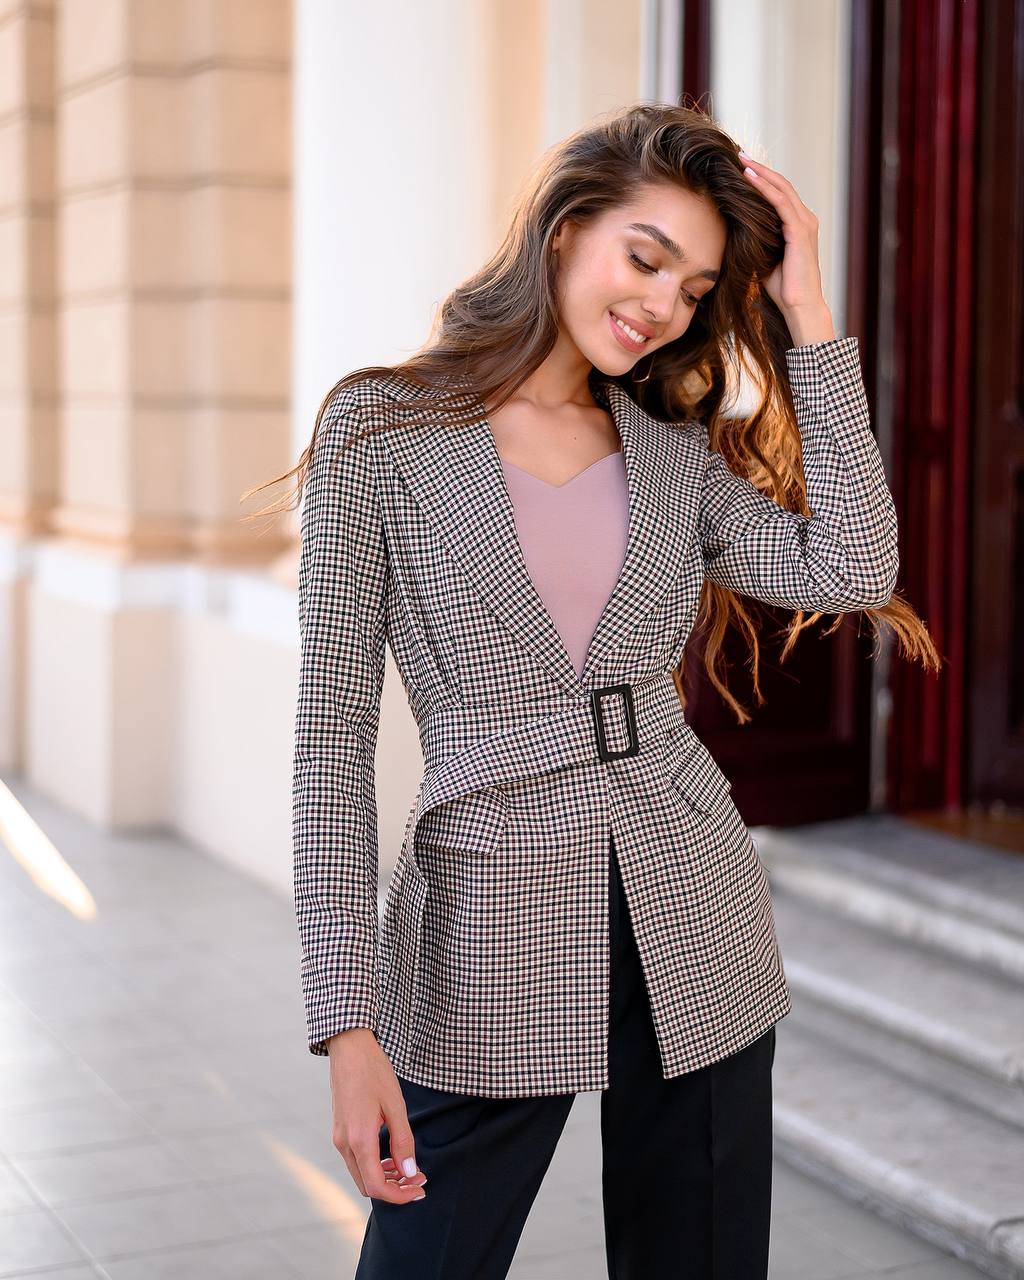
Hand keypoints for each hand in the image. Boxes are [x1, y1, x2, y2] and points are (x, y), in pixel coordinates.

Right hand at [327, 1027, 428, 1204]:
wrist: (349, 1049)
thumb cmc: (374, 1072)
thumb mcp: (395, 1106)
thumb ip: (403, 1141)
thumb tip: (410, 1172)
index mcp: (359, 1140)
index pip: (377, 1187)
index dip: (399, 1195)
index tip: (419, 1190)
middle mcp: (344, 1144)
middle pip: (367, 1186)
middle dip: (394, 1189)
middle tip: (418, 1179)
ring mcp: (339, 1138)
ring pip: (360, 1174)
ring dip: (384, 1178)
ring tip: (408, 1168)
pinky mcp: (339, 1130)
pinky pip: (356, 1160)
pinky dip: (374, 1165)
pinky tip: (391, 1154)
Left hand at [737, 150, 834, 340]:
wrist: (799, 306)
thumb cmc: (782, 288)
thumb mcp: (764, 258)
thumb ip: (756, 241)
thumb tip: (733, 232)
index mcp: (798, 224)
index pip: (779, 194)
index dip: (761, 179)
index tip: (740, 169)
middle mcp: (805, 218)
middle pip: (781, 185)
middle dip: (759, 169)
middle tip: (739, 154)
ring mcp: (805, 223)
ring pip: (781, 189)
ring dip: (760, 173)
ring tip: (741, 160)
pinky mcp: (800, 231)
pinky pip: (781, 203)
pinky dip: (765, 189)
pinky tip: (750, 178)